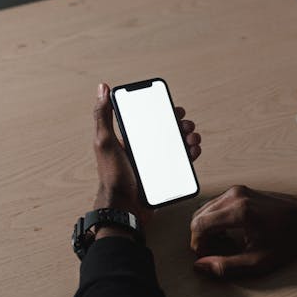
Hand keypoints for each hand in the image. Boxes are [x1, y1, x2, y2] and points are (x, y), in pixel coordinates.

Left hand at [93, 83, 201, 225]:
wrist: (125, 208)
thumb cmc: (112, 176)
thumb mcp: (104, 142)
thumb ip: (103, 115)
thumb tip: (102, 87)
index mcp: (130, 138)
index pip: (150, 119)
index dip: (164, 111)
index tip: (175, 109)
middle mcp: (143, 148)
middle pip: (167, 130)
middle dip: (181, 125)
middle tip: (187, 126)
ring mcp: (155, 162)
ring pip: (177, 144)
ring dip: (189, 138)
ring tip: (193, 139)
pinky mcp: (164, 175)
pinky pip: (181, 162)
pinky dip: (191, 154)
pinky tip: (194, 151)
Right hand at [190, 186, 296, 277]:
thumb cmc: (289, 236)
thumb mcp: (259, 260)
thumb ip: (227, 266)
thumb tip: (202, 266)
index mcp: (239, 211)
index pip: (200, 225)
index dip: (197, 244)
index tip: (206, 255)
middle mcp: (235, 196)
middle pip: (199, 216)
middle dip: (201, 237)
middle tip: (214, 252)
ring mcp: (237, 191)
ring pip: (205, 209)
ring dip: (207, 228)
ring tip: (224, 243)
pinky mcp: (240, 191)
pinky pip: (215, 205)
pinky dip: (215, 220)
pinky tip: (229, 232)